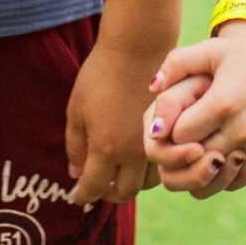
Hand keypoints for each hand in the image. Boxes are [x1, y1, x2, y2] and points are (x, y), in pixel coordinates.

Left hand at [65, 36, 166, 204]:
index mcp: (105, 148)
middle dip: (108, 194)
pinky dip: (149, 169)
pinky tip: (138, 157)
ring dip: (131, 183)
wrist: (138, 48)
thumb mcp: (77, 110)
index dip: (83, 196)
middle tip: (99, 186)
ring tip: (119, 172)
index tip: (77, 196)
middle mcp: (132, 153)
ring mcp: (155, 143)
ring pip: (147, 183)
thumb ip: (75, 146)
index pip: (94, 189)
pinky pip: (163, 163)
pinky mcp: (170, 132)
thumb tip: (76, 174)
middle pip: (123, 193)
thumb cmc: (101, 75)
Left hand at [149, 27, 245, 185]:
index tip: (175, 120)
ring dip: (203, 167)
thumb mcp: (213, 50)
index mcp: (222, 103)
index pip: (178, 136)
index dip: (171, 130)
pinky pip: (239, 176)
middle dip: (182, 153)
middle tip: (181, 140)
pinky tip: (221, 154)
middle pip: (194, 161)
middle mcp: (241, 128)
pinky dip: (226, 170)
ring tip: (198, 151)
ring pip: (216, 176)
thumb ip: (177, 64)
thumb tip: (152, 88)